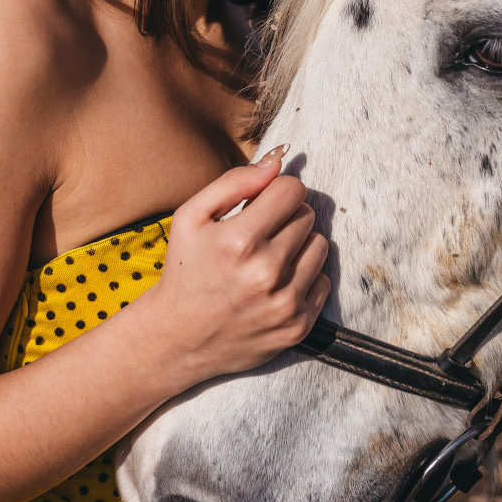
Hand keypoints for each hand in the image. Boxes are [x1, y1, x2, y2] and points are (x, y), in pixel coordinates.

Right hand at [146, 148, 330, 387]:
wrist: (177, 339)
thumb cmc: (184, 270)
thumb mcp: (191, 217)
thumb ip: (234, 182)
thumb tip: (277, 162)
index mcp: (240, 240)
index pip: (292, 190)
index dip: (277, 191)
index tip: (263, 204)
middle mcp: (266, 272)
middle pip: (306, 216)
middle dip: (286, 217)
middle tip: (260, 234)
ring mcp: (284, 302)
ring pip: (320, 246)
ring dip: (299, 246)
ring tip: (269, 258)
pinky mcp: (297, 327)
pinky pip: (323, 281)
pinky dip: (305, 278)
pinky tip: (276, 284)